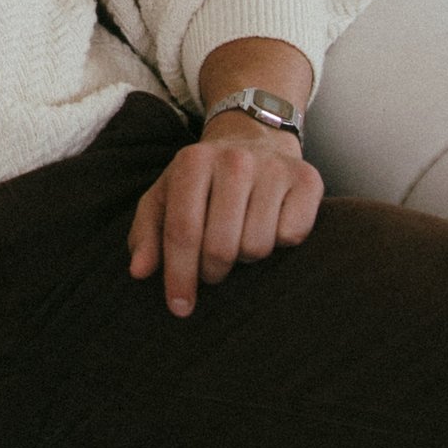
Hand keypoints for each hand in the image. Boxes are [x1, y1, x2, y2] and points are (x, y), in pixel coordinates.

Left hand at [129, 121, 320, 315]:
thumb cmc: (202, 182)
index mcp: (193, 161)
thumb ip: (147, 234)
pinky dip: (279, 244)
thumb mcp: (165, 198)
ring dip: (245, 258)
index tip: (179, 307)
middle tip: (212, 269)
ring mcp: (274, 167)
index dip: (179, 275)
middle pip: (221, 246)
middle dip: (213, 271)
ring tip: (239, 239)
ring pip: (257, 246)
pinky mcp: (307, 179)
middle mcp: (235, 160)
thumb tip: (139, 272)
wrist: (254, 140)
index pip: (182, 231)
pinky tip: (269, 225)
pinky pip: (292, 237)